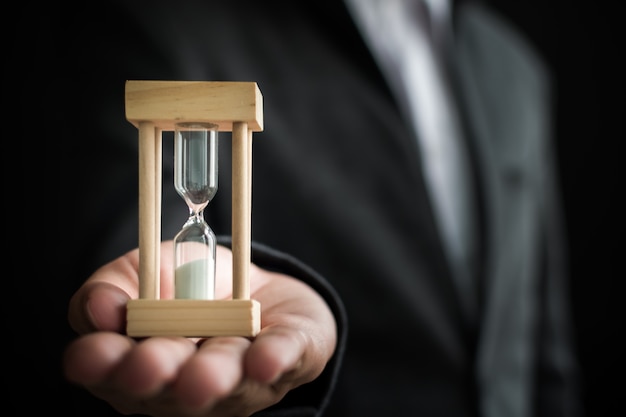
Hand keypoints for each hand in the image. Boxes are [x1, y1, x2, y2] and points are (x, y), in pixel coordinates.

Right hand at [63, 242, 336, 416]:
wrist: (255, 284)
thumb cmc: (189, 285)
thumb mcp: (141, 271)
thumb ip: (112, 287)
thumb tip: (100, 306)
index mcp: (144, 364)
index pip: (114, 373)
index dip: (101, 365)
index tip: (91, 351)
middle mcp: (189, 382)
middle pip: (170, 386)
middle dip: (159, 372)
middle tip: (148, 366)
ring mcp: (243, 378)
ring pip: (230, 379)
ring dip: (214, 375)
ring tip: (204, 376)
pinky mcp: (292, 357)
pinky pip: (286, 357)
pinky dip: (274, 358)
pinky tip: (265, 359)